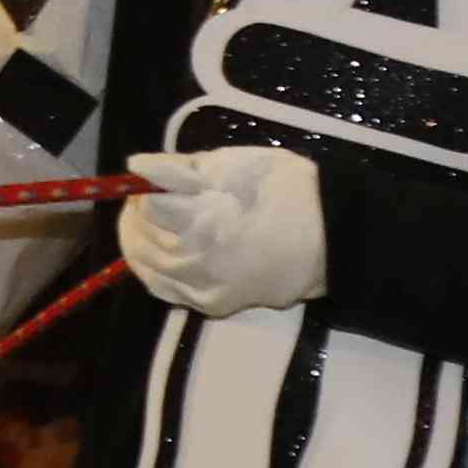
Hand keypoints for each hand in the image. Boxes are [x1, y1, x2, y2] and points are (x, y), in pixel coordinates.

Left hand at [114, 137, 330, 318]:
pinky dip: (150, 268)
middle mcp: (198, 257)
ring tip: (149, 220)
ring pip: (145, 263)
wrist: (331, 240)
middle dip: (136, 212)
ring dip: (138, 238)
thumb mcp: (237, 164)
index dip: (143, 188)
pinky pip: (163, 288)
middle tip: (145, 196)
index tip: (149, 178)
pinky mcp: (211, 303)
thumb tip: (137, 164)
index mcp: (205, 218)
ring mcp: (203, 285)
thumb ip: (182, 167)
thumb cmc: (288, 190)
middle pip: (141, 235)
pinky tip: (155, 251)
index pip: (147, 205)